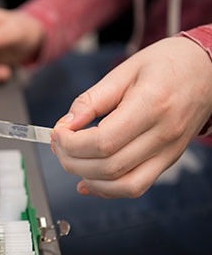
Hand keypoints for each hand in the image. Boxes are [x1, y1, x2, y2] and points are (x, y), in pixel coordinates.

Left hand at [50, 37, 211, 197]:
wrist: (207, 70)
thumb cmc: (167, 64)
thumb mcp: (125, 70)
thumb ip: (92, 99)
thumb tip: (66, 124)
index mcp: (151, 105)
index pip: (103, 141)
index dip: (72, 143)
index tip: (58, 132)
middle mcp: (163, 134)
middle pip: (109, 166)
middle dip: (72, 161)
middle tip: (58, 145)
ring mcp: (169, 152)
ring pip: (123, 185)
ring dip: (88, 179)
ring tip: (70, 161)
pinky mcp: (168, 160)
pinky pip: (136, 186)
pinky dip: (108, 190)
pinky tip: (88, 182)